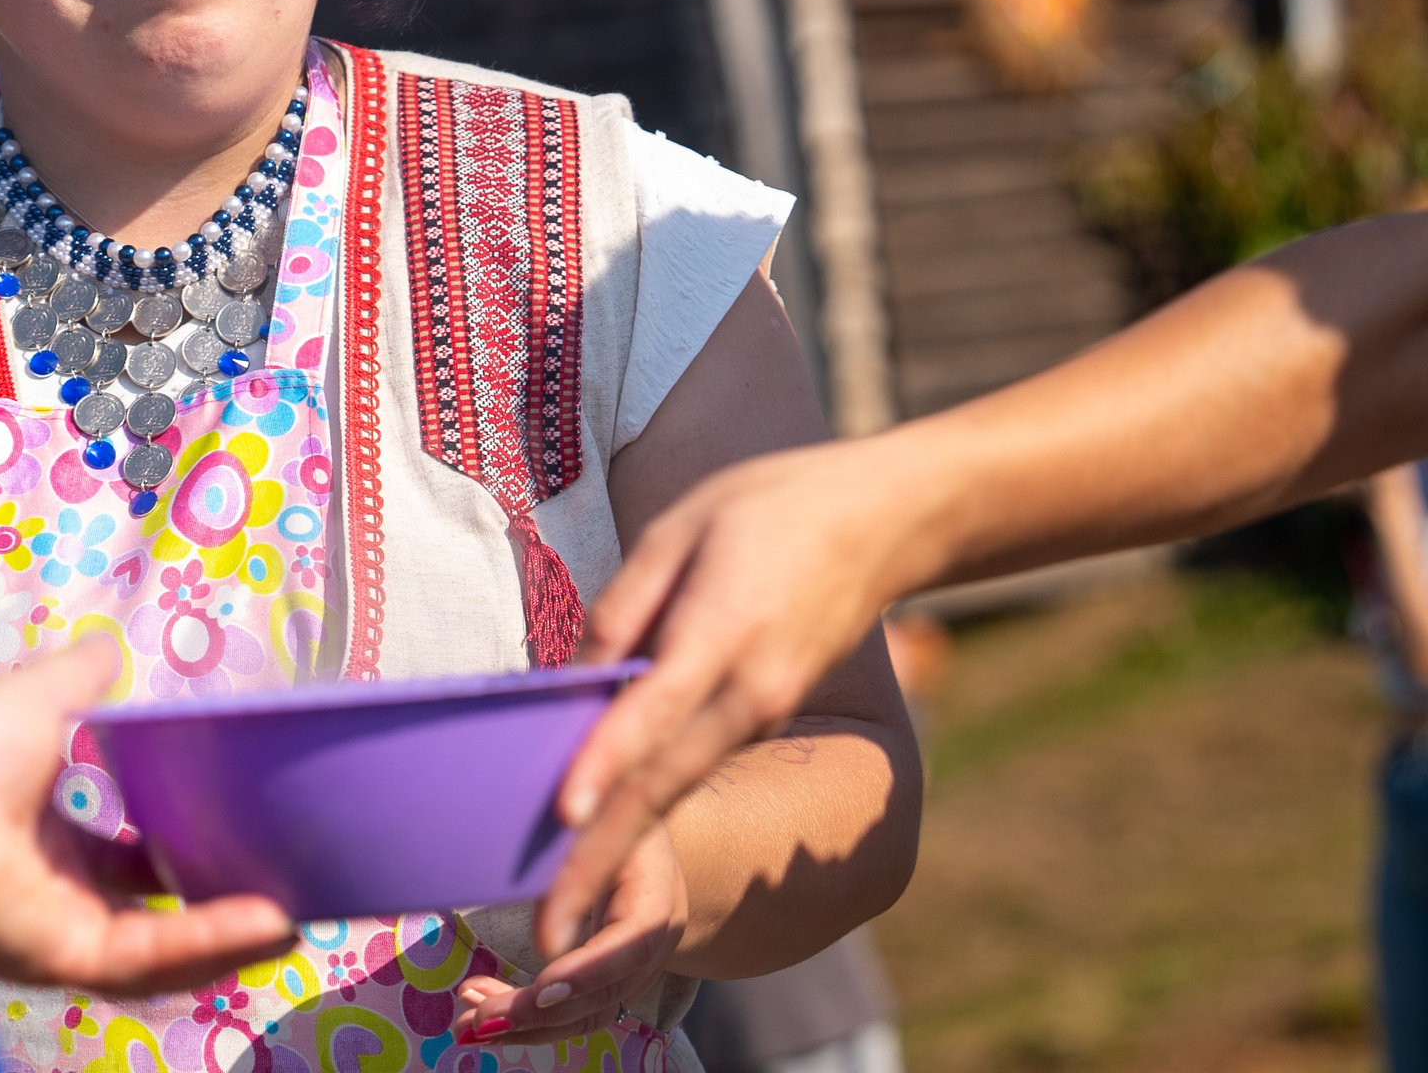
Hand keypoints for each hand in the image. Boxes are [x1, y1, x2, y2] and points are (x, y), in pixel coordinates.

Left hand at [0, 633, 294, 994]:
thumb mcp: (36, 694)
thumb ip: (84, 675)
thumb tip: (114, 644)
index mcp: (33, 815)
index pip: (118, 834)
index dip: (175, 825)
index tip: (231, 808)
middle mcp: (47, 876)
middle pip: (146, 894)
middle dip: (215, 887)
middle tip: (281, 869)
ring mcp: (57, 920)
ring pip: (162, 937)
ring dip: (231, 925)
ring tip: (301, 908)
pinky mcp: (65, 954)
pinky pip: (153, 954)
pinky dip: (213, 938)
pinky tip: (272, 919)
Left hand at [452, 824, 686, 1047]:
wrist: (638, 814)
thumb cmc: (607, 802)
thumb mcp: (594, 809)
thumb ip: (575, 849)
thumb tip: (543, 908)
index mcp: (657, 892)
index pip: (633, 941)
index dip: (589, 970)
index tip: (540, 988)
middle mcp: (653, 940)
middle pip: (605, 992)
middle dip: (541, 1011)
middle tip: (480, 1013)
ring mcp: (635, 966)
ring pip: (587, 1013)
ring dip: (528, 1026)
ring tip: (469, 1024)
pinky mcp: (610, 977)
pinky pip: (575, 1010)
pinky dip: (529, 1020)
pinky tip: (484, 1016)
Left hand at [545, 438, 923, 924]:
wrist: (886, 521)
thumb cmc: (767, 507)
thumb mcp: (679, 529)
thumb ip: (623, 606)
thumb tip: (570, 678)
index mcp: (723, 635)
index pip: (653, 714)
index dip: (606, 766)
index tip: (563, 819)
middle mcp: (750, 693)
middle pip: (664, 785)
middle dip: (603, 859)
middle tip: (549, 929)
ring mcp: (766, 712)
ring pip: (680, 786)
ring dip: (621, 844)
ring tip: (560, 903)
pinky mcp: (769, 715)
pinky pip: (698, 764)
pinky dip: (649, 803)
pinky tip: (601, 829)